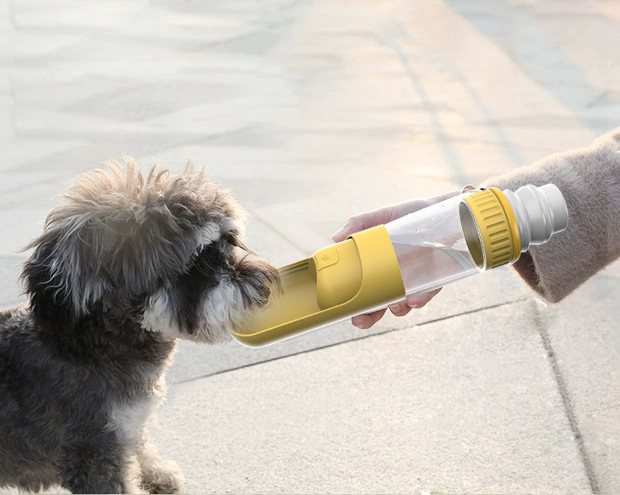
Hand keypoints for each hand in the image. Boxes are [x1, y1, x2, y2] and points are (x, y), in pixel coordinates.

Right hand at [330, 190, 459, 328]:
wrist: (445, 211)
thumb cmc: (411, 215)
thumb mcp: (383, 216)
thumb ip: (360, 223)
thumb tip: (335, 237)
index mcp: (376, 266)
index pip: (360, 290)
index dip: (351, 303)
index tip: (343, 310)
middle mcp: (392, 279)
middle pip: (376, 306)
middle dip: (367, 318)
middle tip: (360, 321)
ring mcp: (412, 283)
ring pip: (401, 306)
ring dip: (395, 309)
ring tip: (394, 305)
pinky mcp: (432, 283)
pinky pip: (424, 296)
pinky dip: (418, 300)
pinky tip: (413, 299)